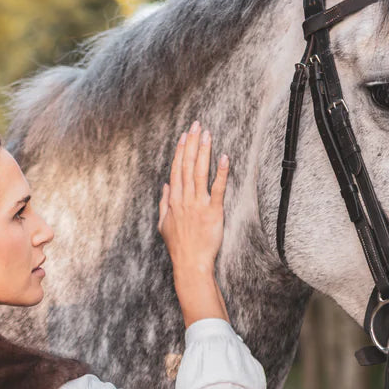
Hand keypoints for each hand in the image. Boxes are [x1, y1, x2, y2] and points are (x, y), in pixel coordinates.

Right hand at [157, 120, 228, 275]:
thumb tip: (165, 186)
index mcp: (174, 200)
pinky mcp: (213, 212)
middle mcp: (185, 199)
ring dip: (203, 151)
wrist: (190, 263)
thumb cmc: (178, 247)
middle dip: (192, 143)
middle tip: (197, 125)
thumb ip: (164, 203)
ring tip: (207, 134)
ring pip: (200, 172)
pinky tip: (224, 157)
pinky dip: (221, 172)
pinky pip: (217, 188)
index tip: (184, 135)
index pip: (177, 169)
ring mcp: (198, 204)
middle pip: (187, 165)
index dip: (181, 150)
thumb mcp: (164, 225)